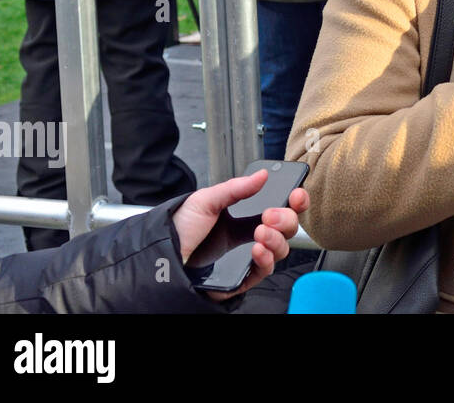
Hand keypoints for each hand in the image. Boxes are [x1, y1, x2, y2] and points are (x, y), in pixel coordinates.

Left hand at [173, 170, 310, 302]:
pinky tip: (258, 249)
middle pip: (285, 229)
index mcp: (243, 218)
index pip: (279, 210)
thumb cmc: (176, 230)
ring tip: (261, 232)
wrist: (158, 258)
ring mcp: (246, 258)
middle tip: (271, 214)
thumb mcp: (205, 201)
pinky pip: (265, 270)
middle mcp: (248, 238)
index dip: (293, 203)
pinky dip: (267, 259)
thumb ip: (235, 188)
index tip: (296, 195)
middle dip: (286, 219)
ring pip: (280, 250)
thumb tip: (261, 175)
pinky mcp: (241, 278)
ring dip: (277, 239)